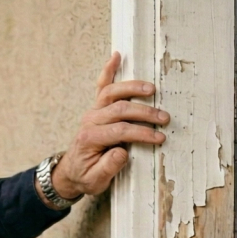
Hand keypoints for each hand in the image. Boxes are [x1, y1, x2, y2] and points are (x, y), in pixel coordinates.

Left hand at [49, 53, 169, 200]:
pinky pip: (102, 86)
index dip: (141, 133)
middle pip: (120, 109)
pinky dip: (108, 70)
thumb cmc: (86, 176)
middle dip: (144, 113)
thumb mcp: (95, 181)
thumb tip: (122, 152)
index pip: (120, 130)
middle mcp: (90, 120)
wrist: (71, 171)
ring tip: (152, 89)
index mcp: (90, 138)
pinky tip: (117, 56)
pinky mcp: (96, 107)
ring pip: (113, 93)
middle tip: (164, 118)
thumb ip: (108, 168)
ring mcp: (94, 111)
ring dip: (133, 88)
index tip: (159, 137)